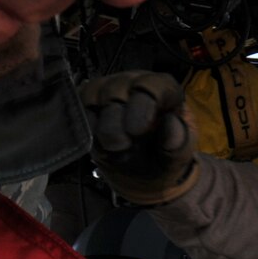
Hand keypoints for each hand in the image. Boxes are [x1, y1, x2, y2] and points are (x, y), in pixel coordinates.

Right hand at [79, 71, 198, 204]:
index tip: (137, 130)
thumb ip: (178, 140)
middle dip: (116, 121)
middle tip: (123, 146)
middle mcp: (134, 83)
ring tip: (113, 149)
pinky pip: (78, 107)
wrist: (144, 175)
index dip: (142, 105)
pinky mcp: (88, 103)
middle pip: (116, 88)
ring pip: (93, 95)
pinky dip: (85, 127)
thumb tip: (171, 124)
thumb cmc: (164, 157)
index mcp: (164, 89)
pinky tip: (97, 143)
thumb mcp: (180, 154)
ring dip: (100, 126)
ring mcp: (108, 90)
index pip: (150, 85)